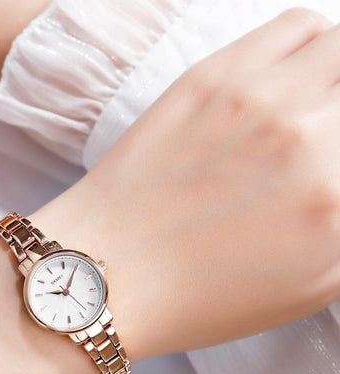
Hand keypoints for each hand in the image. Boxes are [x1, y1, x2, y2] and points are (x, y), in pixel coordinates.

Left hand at [31, 9, 339, 361]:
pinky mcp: (213, 76)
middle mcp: (308, 141)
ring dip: (337, 76)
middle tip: (323, 141)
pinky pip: (297, 27)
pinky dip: (309, 46)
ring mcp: (259, 99)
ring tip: (316, 104)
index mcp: (337, 207)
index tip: (335, 168)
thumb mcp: (305, 289)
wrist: (106, 273)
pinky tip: (288, 79)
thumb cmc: (194, 297)